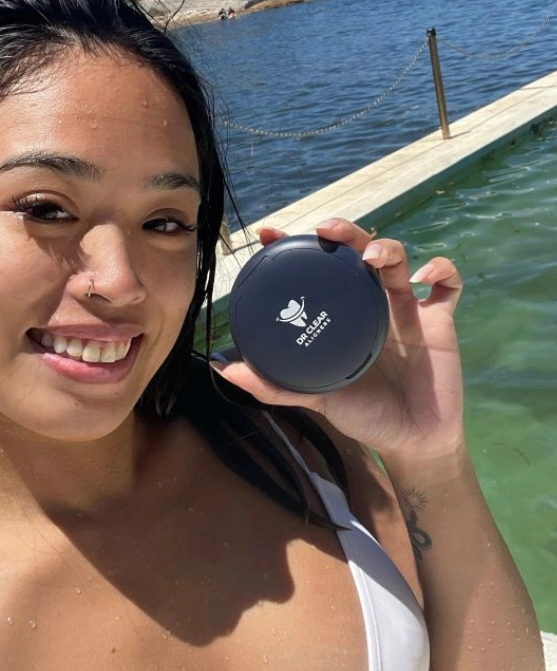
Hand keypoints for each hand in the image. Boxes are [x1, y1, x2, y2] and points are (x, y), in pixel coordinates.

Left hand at [214, 219, 464, 461]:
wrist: (412, 440)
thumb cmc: (364, 414)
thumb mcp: (316, 396)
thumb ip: (274, 385)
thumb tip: (223, 369)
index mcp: (341, 313)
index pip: (315, 268)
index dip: (294, 245)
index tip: (268, 233)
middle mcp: (371, 302)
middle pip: (358, 250)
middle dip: (344, 232)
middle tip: (325, 230)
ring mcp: (406, 308)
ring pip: (398, 259)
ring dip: (387, 247)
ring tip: (371, 256)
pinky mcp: (440, 322)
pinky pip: (448, 284)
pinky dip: (441, 271)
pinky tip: (423, 279)